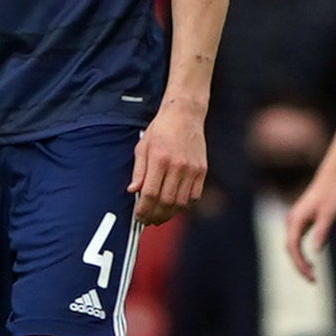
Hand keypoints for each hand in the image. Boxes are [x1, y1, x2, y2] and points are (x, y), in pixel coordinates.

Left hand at [129, 99, 205, 224]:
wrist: (185, 114)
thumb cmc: (161, 129)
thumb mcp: (143, 146)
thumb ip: (139, 171)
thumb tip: (133, 191)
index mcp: (160, 159)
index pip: (150, 193)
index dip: (143, 209)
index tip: (138, 216)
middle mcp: (178, 166)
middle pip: (166, 202)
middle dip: (155, 216)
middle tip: (147, 221)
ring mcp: (192, 169)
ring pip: (181, 203)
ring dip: (169, 214)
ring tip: (160, 216)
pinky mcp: (202, 170)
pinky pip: (194, 196)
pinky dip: (184, 206)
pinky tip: (175, 206)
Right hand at [283, 172, 335, 281]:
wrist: (330, 180)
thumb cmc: (331, 196)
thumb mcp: (329, 214)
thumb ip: (322, 232)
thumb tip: (316, 250)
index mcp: (295, 219)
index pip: (292, 246)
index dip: (299, 263)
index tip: (310, 274)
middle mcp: (291, 221)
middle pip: (290, 249)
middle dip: (299, 266)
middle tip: (313, 280)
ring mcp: (294, 222)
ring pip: (292, 247)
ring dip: (300, 262)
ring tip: (313, 276)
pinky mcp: (299, 223)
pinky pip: (296, 243)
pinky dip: (302, 255)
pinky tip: (311, 264)